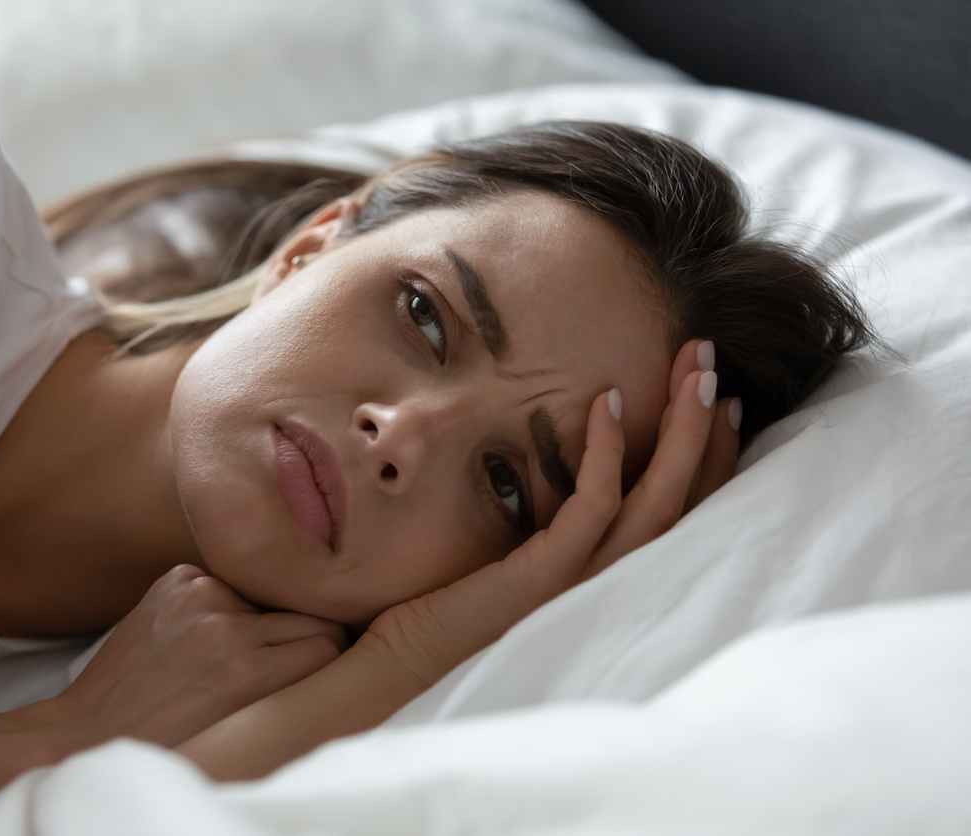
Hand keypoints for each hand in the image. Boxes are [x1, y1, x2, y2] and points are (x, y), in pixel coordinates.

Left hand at [22, 565, 347, 749]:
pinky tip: (201, 636)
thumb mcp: (242, 734)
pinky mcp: (176, 580)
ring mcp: (196, 596)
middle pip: (306, 615)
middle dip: (302, 639)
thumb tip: (333, 657)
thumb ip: (290, 692)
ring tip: (232, 655)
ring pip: (269, 597)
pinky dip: (223, 604)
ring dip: (261, 620)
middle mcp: (224, 626)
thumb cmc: (172, 747)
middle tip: (280, 668)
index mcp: (249, 672)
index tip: (315, 676)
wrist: (88, 734)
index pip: (330, 642)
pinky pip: (228, 581)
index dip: (327, 661)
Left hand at [360, 339, 739, 687]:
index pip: (678, 512)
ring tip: (692, 369)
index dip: (708, 456)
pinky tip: (607, 403)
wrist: (400, 670)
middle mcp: (611, 586)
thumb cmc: (449, 612)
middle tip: (707, 359)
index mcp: (609, 581)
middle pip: (684, 499)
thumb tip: (561, 462)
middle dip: (706, 427)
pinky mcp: (543, 580)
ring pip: (658, 501)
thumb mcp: (517, 559)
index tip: (720, 400)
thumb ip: (552, 525)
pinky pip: (592, 506)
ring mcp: (582, 586)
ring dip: (682, 430)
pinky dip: (606, 453)